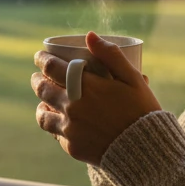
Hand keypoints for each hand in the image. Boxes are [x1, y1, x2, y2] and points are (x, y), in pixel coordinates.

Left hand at [32, 32, 161, 165]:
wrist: (146, 150)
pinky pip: (56, 134)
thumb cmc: (141, 110)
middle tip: (39, 77)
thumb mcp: (131, 78)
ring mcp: (70, 129)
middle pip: (42, 90)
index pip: (51, 67)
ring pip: (43, 115)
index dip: (42, 59)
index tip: (40, 56)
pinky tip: (59, 122)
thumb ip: (110, 54)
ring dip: (40, 104)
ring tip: (43, 101)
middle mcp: (72, 107)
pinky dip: (55, 126)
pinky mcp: (72, 147)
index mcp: (85, 86)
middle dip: (37, 80)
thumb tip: (89, 35)